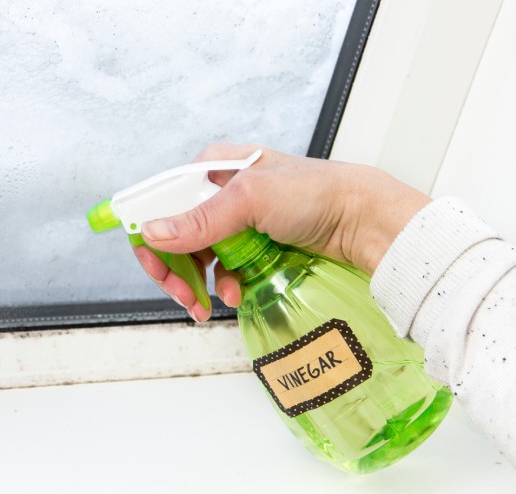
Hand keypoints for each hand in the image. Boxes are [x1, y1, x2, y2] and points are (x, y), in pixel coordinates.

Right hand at [134, 142, 430, 321]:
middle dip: (174, 269)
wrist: (364, 222)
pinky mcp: (251, 247)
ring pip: (196, 258)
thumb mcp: (251, 199)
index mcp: (212, 169)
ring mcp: (236, 223)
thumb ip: (200, 219)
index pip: (162, 203)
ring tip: (210, 302)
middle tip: (182, 294)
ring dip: (198, 284)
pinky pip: (222, 271)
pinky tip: (234, 294)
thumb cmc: (317, 193)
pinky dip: (222, 286)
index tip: (154, 265)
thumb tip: (153, 232)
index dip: (151, 235)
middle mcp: (220, 194)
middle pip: (175, 236)